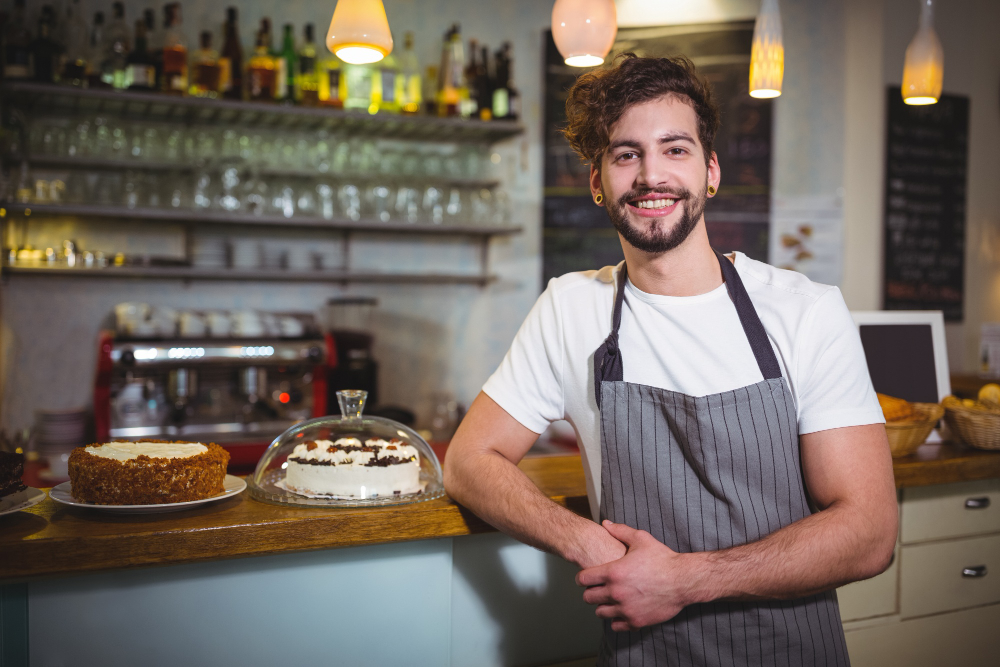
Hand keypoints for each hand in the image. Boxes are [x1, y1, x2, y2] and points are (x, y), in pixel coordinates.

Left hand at [576, 521, 695, 630]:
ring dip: (603, 606)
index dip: (583, 577)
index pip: (583, 579)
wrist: (684, 580)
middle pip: (588, 598)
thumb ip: (620, 531)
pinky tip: (623, 609)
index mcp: (613, 572)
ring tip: (611, 599)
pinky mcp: (636, 621)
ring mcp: (625, 609)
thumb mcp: (641, 539)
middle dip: (591, 592)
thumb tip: (605, 523)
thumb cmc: (663, 559)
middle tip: (598, 588)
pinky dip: (617, 618)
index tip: (587, 577)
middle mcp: (616, 592)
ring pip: (600, 612)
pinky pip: (616, 625)